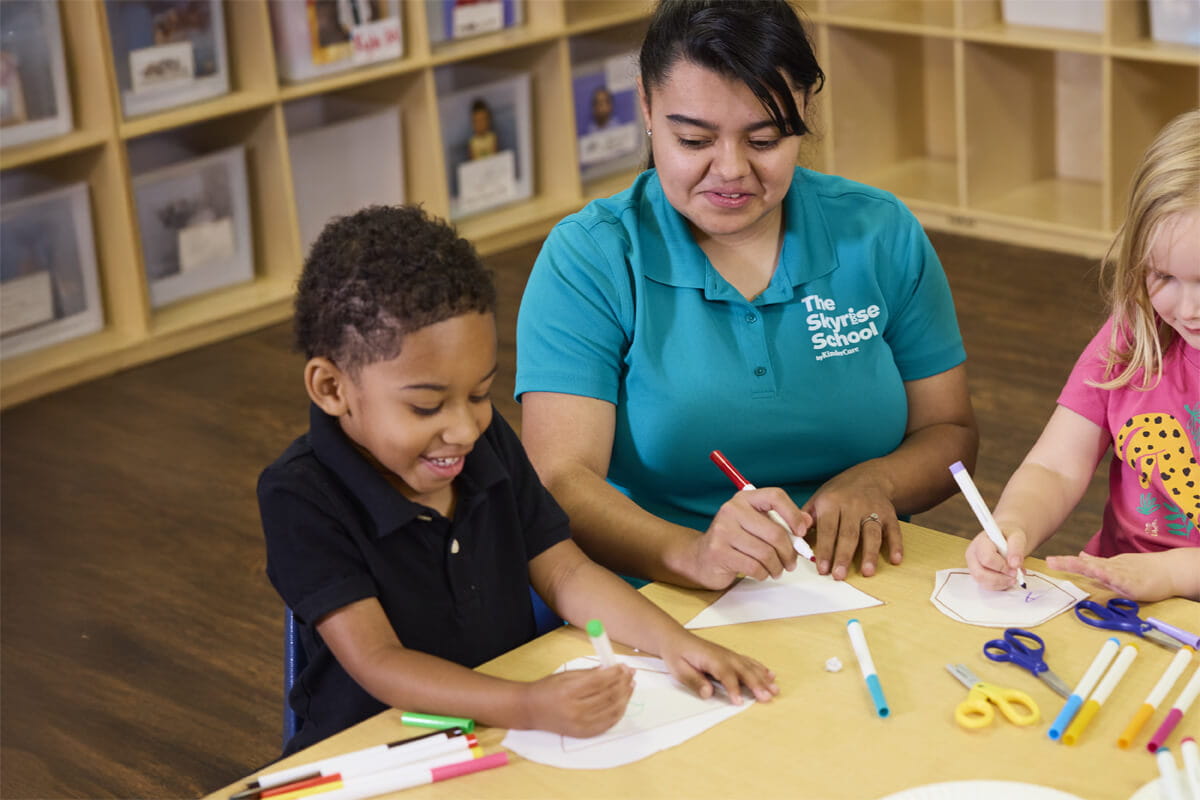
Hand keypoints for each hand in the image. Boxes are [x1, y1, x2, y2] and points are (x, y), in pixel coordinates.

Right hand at [522, 665, 633, 737]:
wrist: (531, 710)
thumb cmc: (548, 689)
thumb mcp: (567, 675)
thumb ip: (590, 673)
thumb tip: (613, 669)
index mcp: (569, 691)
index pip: (600, 681)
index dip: (615, 673)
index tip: (624, 666)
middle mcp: (575, 710)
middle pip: (608, 696)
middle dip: (623, 682)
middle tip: (630, 673)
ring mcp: (580, 725)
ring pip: (612, 710)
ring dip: (625, 697)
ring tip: (630, 685)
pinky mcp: (584, 734)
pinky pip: (608, 724)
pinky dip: (618, 712)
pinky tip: (623, 702)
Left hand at [659, 632, 778, 704]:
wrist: (676, 638)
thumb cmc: (678, 655)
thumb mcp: (679, 670)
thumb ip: (695, 681)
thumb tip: (708, 693)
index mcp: (712, 659)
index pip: (726, 675)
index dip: (734, 689)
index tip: (740, 702)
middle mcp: (724, 656)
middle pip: (744, 671)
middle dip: (757, 685)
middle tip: (768, 697)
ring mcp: (729, 655)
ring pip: (750, 667)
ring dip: (763, 678)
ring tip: (775, 689)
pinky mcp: (731, 656)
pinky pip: (749, 662)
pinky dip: (761, 668)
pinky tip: (770, 675)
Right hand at [688, 488, 809, 589]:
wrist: (701, 558)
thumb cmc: (735, 541)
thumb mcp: (757, 525)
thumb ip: (781, 521)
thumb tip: (808, 522)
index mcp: (744, 499)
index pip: (775, 497)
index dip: (794, 514)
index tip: (801, 532)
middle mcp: (732, 510)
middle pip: (775, 533)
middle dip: (789, 553)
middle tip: (791, 563)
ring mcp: (723, 531)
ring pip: (766, 553)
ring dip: (776, 567)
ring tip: (776, 570)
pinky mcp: (718, 552)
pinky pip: (754, 567)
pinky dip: (763, 573)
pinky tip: (761, 573)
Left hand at [802, 471, 899, 579]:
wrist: (869, 476)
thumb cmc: (838, 493)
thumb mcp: (818, 499)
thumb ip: (806, 519)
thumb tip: (795, 539)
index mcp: (831, 502)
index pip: (827, 528)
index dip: (825, 549)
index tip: (822, 568)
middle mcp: (853, 505)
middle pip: (849, 534)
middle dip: (844, 556)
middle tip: (839, 576)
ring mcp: (873, 509)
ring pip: (872, 533)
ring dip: (870, 553)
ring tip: (867, 572)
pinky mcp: (890, 514)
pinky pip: (894, 530)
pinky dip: (896, 545)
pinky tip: (895, 560)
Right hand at [966, 528, 1027, 589]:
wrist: (1004, 539)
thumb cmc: (1008, 536)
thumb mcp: (1016, 536)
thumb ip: (1016, 548)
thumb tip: (1015, 565)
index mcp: (980, 543)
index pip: (987, 559)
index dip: (1002, 566)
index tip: (1015, 567)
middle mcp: (973, 556)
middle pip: (980, 574)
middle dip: (1000, 579)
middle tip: (1014, 576)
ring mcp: (973, 567)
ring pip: (983, 582)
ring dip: (1001, 583)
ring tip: (1013, 577)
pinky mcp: (978, 575)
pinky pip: (986, 586)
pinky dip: (999, 586)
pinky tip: (1007, 579)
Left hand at [1046, 551, 1176, 601]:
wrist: (1170, 570)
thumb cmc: (1144, 570)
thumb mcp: (1116, 565)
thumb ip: (1098, 564)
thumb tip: (1081, 557)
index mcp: (1105, 567)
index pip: (1082, 564)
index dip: (1065, 562)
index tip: (1049, 560)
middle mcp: (1110, 568)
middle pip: (1086, 565)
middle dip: (1067, 563)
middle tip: (1049, 561)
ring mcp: (1122, 574)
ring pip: (1099, 569)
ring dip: (1082, 567)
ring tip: (1067, 564)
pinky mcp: (1134, 583)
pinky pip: (1119, 580)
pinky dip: (1109, 576)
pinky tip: (1100, 573)